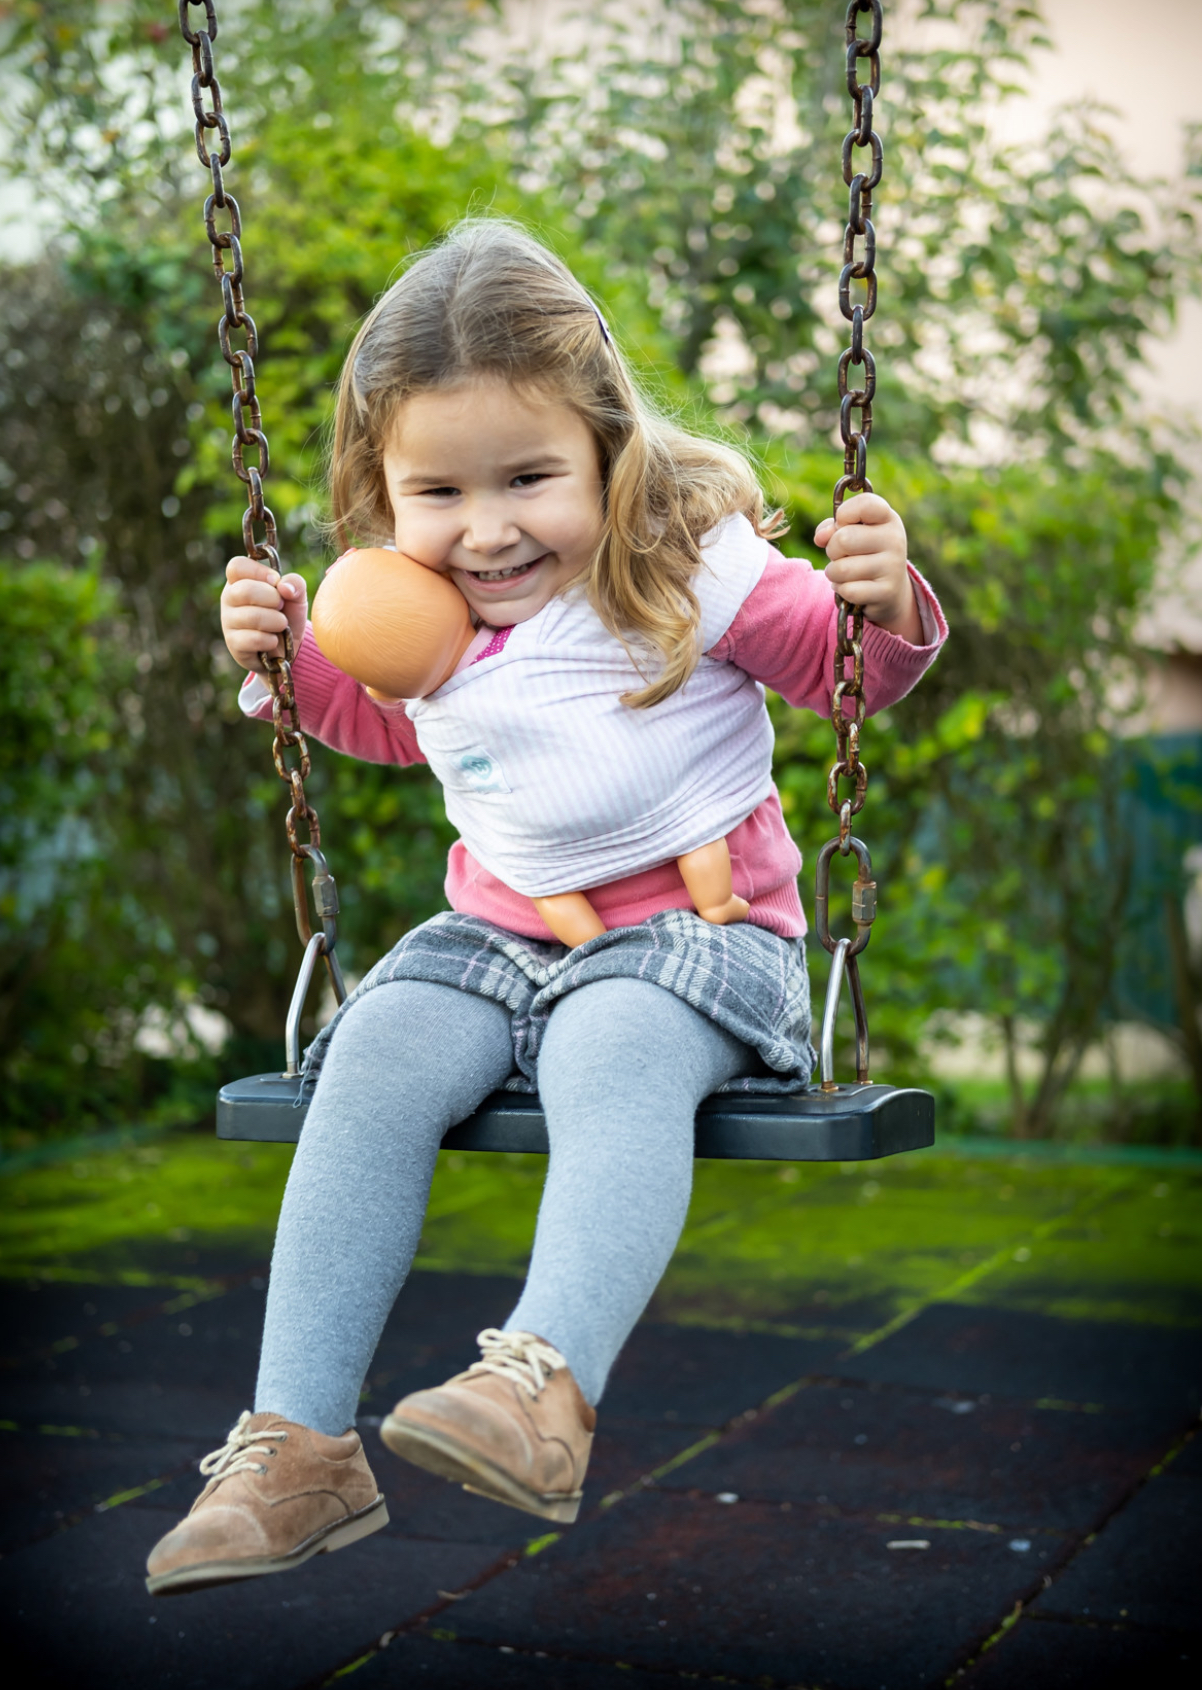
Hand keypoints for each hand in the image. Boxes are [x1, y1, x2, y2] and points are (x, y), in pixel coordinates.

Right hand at [220, 556, 307, 673]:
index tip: (275, 581)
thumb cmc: (286, 615)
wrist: (287, 648)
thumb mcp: (296, 596)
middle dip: (272, 598)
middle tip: (281, 606)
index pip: (236, 566)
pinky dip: (271, 640)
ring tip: (281, 624)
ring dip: (276, 621)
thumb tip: (283, 586)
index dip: (259, 571)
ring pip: (252, 616)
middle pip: (244, 590)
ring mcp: (228, 621)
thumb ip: (295, 584)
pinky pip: (254, 639)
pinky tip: (273, 640)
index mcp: (240, 581)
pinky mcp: (233, 643)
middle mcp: (229, 598)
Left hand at [813, 493, 921, 643]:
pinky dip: (841, 589)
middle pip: (843, 539)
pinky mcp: (887, 591)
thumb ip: (832, 527)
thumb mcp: (852, 532)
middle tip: (842, 555)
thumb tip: (821, 537)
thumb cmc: (864, 553)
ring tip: (844, 572)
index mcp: (887, 518)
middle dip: (832, 549)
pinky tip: (851, 587)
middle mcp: (894, 539)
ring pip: (841, 569)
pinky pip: (847, 590)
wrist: (890, 589)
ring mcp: (893, 566)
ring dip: (834, 573)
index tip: (844, 524)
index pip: (865, 504)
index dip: (844, 514)